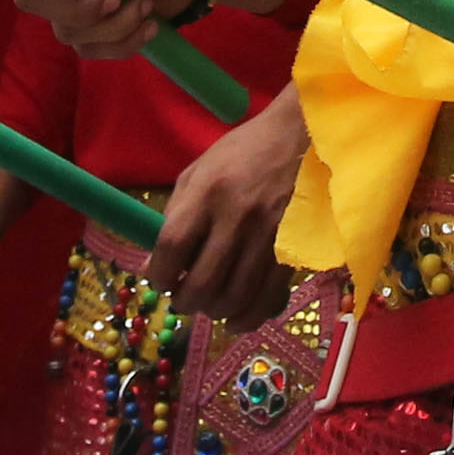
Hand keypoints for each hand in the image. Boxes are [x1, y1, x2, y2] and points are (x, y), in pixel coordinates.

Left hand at [149, 94, 310, 331]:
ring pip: (235, 297)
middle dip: (185, 302)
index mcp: (207, 192)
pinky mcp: (293, 249)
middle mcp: (237, 216)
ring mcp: (269, 235)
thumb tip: (153, 266)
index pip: (172, 247)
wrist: (300, 137)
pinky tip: (236, 318)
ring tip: (208, 305)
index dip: (159, 275)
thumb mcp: (198, 171)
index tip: (159, 281)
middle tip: (183, 298)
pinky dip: (248, 317)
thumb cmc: (242, 152)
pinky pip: (268, 298)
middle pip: (203, 283)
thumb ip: (174, 216)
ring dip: (214, 312)